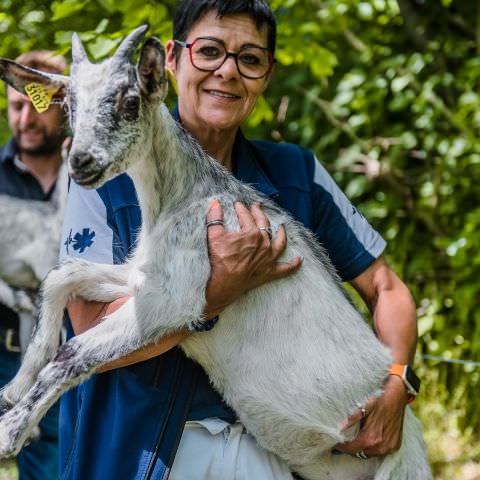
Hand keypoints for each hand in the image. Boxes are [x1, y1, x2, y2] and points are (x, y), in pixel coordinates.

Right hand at [204, 200, 301, 316]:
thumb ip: (215, 218)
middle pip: (264, 224)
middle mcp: (264, 244)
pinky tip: (299, 260)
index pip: (247, 216)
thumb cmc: (219, 261)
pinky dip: (293, 264)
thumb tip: (215, 204)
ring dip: (281, 234)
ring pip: (279, 243)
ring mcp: (269, 258)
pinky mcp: (269, 272)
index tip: (238, 204)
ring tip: (281, 228)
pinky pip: (286, 268)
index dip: (241, 208)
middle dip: (259, 213)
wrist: (223, 285)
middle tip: (256, 207)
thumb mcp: (214, 236)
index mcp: (252, 233)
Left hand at [334, 375, 407, 456]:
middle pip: (359, 453)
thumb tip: (339, 427)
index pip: (350, 449)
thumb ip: (352, 418)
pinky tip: (369, 437)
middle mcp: (381, 447)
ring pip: (369, 453)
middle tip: (343, 438)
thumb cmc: (379, 399)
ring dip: (362, 447)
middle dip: (350, 447)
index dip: (341, 446)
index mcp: (371, 438)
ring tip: (355, 437)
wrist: (398, 395)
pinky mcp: (395, 446)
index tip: (334, 441)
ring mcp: (389, 448)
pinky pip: (380, 451)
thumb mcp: (364, 406)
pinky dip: (373, 446)